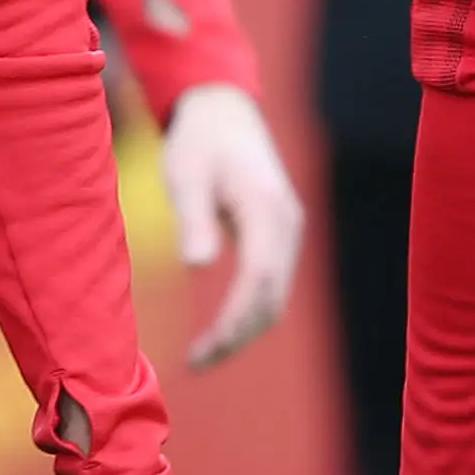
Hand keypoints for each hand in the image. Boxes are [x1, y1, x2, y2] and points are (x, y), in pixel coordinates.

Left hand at [160, 83, 304, 366]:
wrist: (223, 112)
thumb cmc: (199, 142)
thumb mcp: (186, 175)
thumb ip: (194, 219)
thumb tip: (198, 265)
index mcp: (265, 207)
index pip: (259, 279)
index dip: (235, 321)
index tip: (204, 349)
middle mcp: (287, 223)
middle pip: (273, 297)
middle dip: (237, 336)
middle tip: (196, 362)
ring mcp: (288, 231)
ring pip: (276, 297)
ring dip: (244, 330)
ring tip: (203, 354)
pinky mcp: (280, 236)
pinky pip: (272, 285)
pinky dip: (250, 312)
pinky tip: (219, 328)